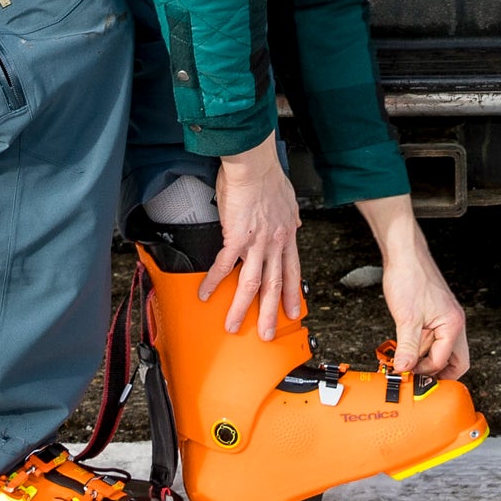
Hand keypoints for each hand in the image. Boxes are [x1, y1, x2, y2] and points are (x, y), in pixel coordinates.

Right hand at [200, 133, 302, 337]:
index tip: (294, 311)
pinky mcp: (236, 238)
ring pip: (251, 284)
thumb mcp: (288, 201)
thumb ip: (289, 218)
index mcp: (287, 235)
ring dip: (242, 308)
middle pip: (274, 286)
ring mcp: (256, 243)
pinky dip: (213, 281)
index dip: (293, 293)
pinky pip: (223, 266)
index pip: (292, 271)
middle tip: (268, 333)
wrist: (255, 166)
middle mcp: (275, 243)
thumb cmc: (268, 177)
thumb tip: (294, 223)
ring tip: (233, 325)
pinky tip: (205, 294)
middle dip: (271, 313)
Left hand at [356, 194, 468, 378]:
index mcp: (453, 325)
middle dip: (438, 372)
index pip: (443, 361)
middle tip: (419, 379)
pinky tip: (407, 344)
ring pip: (445, 349)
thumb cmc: (409, 277)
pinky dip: (422, 345)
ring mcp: (446, 318)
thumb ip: (407, 347)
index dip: (424, 371)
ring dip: (427, 358)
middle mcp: (454, 323)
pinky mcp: (436, 314)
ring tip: (408, 359)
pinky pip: (435, 337)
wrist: (404, 254)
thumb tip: (404, 369)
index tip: (407, 373)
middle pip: (456, 360)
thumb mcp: (406, 318)